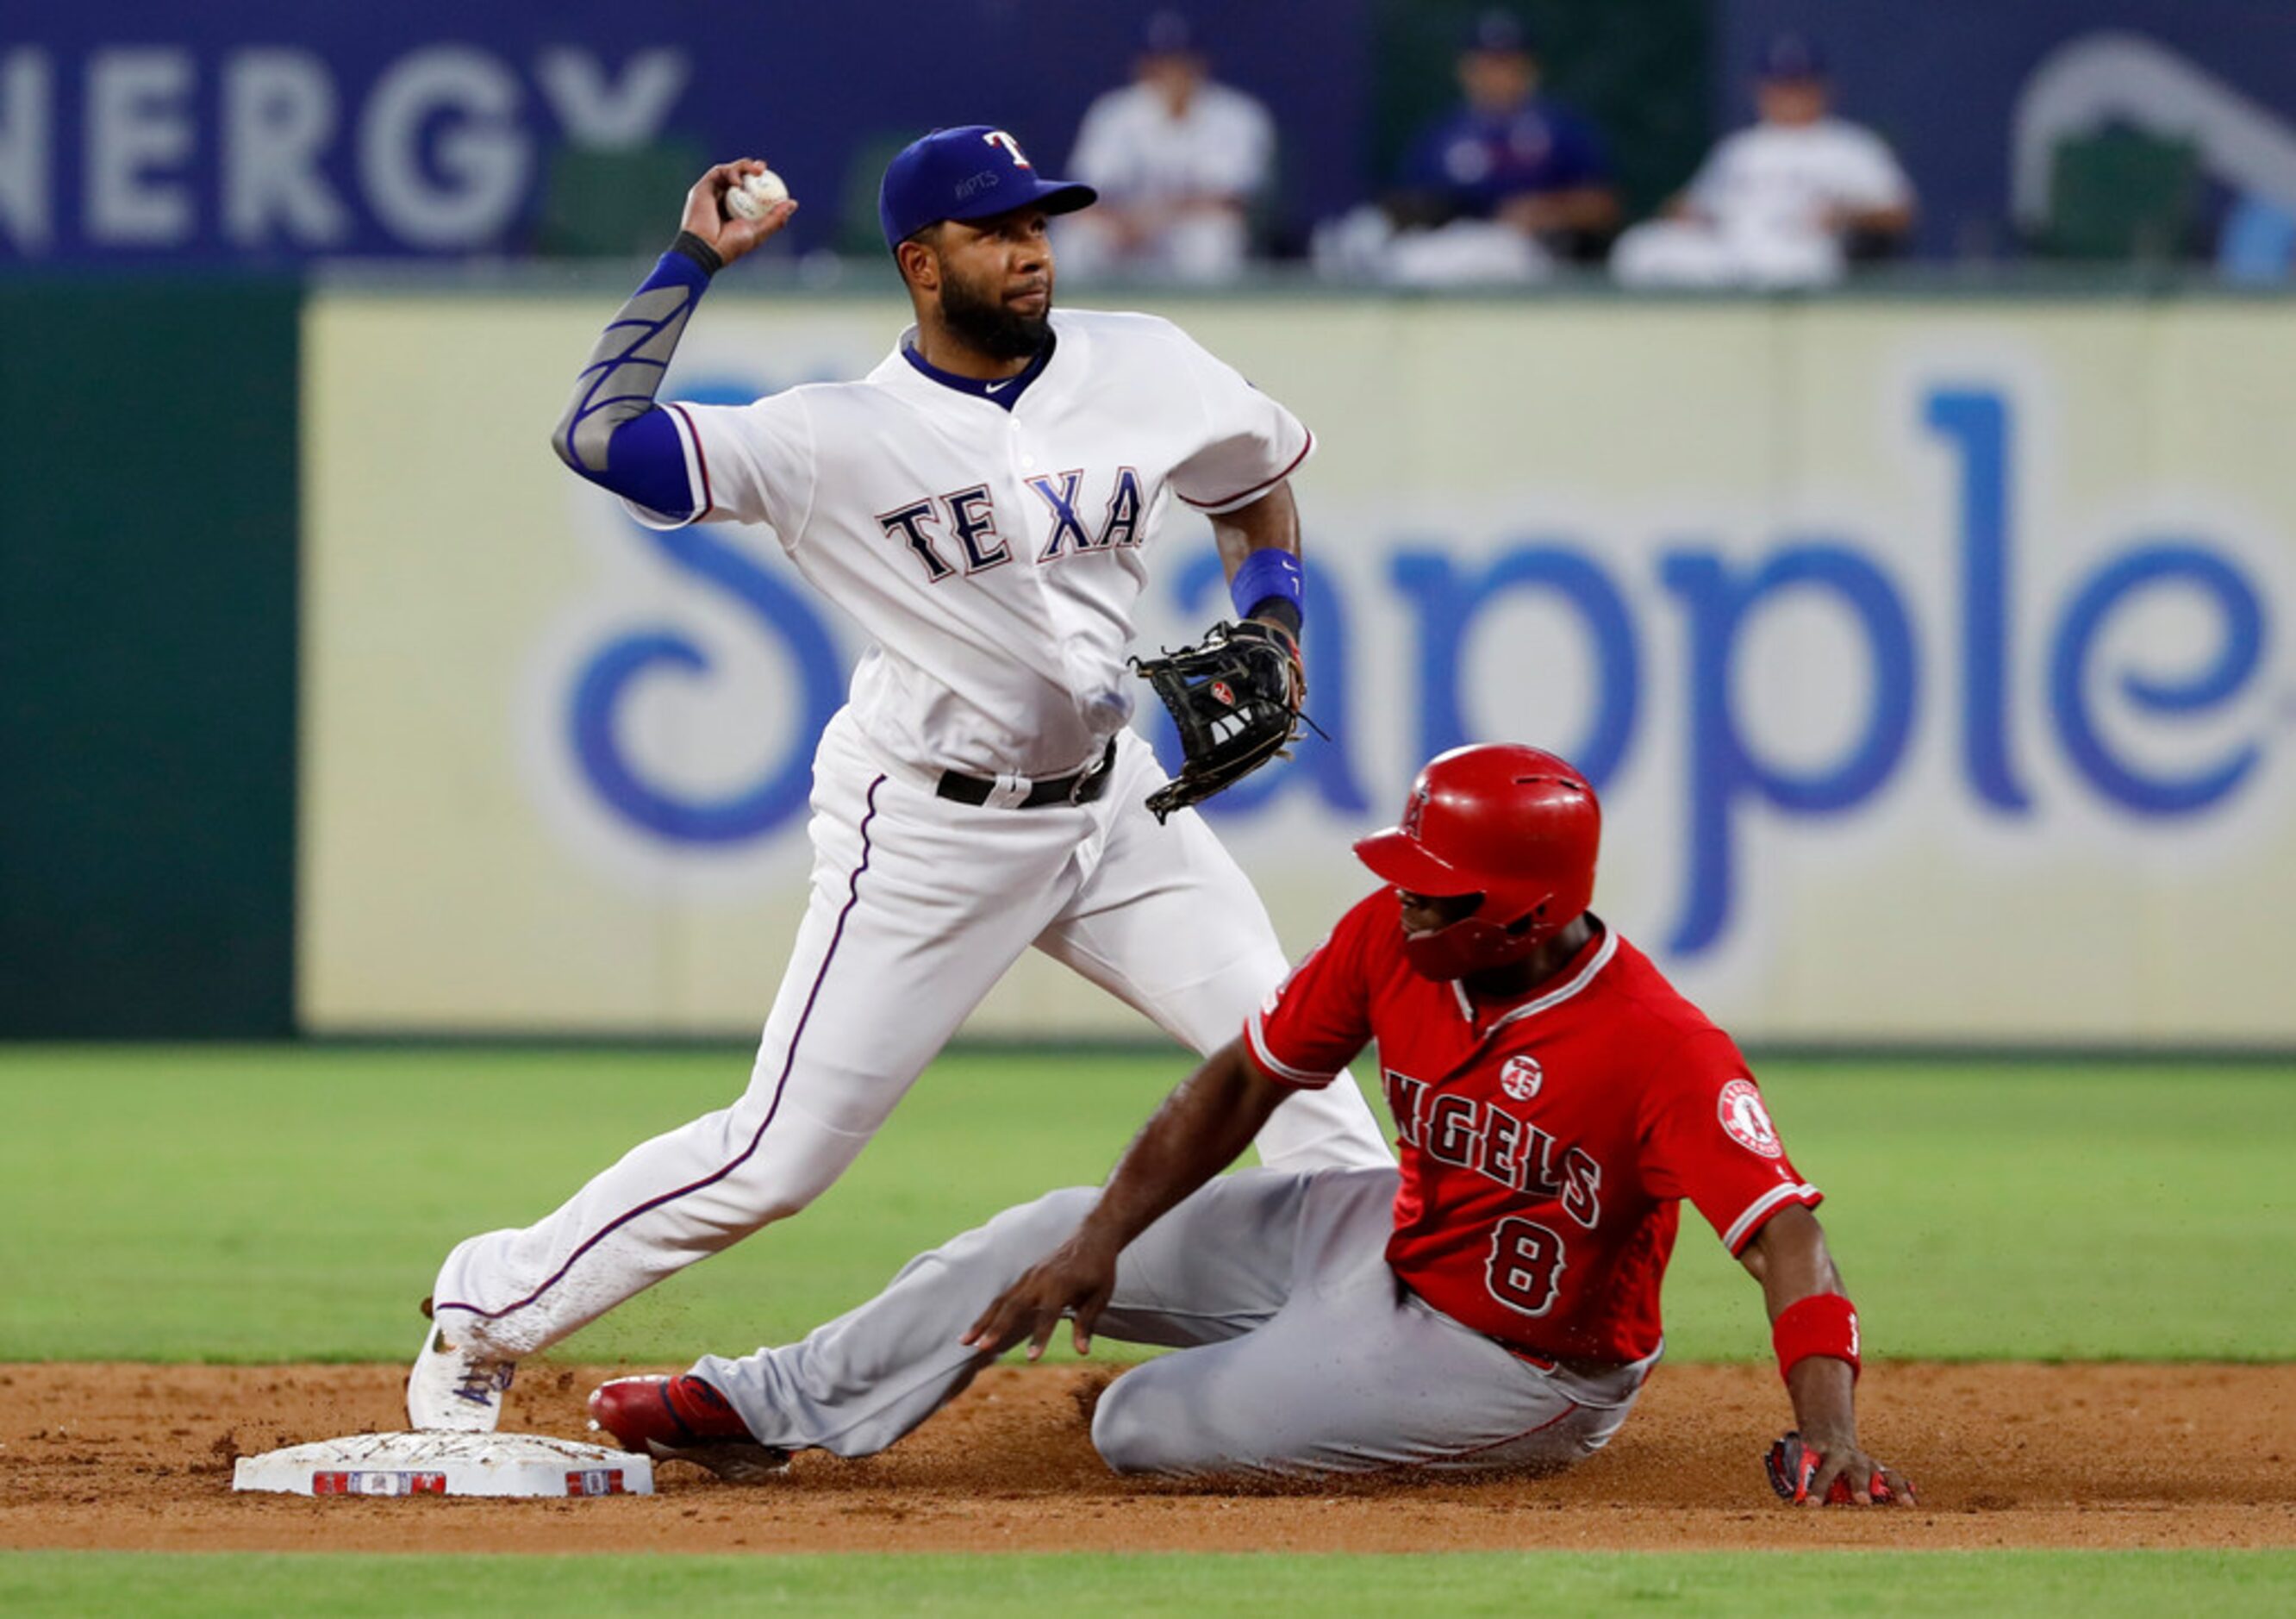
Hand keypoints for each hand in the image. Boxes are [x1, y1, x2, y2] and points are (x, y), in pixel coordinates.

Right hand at [680, 159, 797, 265]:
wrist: (706, 248)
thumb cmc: (731, 245)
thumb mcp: (758, 231)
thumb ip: (775, 218)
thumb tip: (793, 204)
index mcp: (735, 211)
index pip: (749, 191)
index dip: (760, 182)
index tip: (771, 177)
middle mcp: (723, 200)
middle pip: (739, 178)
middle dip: (751, 168)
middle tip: (763, 167)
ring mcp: (712, 193)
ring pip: (729, 172)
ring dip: (742, 168)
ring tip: (755, 172)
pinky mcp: (702, 188)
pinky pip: (718, 173)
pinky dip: (730, 172)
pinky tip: (738, 181)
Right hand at [960, 1232, 1121, 1361]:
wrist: (1092, 1236)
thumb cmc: (1099, 1270)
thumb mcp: (1100, 1297)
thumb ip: (1086, 1323)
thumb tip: (1082, 1352)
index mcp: (1061, 1284)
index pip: (1048, 1314)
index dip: (1040, 1336)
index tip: (1032, 1358)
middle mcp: (1040, 1279)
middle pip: (1014, 1306)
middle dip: (996, 1328)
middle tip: (981, 1348)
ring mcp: (1029, 1277)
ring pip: (1001, 1301)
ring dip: (983, 1321)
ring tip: (964, 1341)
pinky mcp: (1025, 1278)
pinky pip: (1003, 1297)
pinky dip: (988, 1313)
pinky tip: (976, 1329)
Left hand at [1772, 1428, 1917, 1507]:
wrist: (1830, 1436)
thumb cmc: (1815, 1457)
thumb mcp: (1803, 1460)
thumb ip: (1799, 1477)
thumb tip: (1793, 1502)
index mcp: (1827, 1456)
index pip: (1822, 1472)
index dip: (1817, 1488)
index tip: (1812, 1504)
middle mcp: (1850, 1459)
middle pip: (1855, 1471)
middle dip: (1859, 1485)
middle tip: (1861, 1500)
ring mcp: (1868, 1464)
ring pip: (1882, 1473)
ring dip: (1893, 1488)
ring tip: (1905, 1503)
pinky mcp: (1879, 1471)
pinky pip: (1894, 1479)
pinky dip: (1904, 1490)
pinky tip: (1912, 1504)